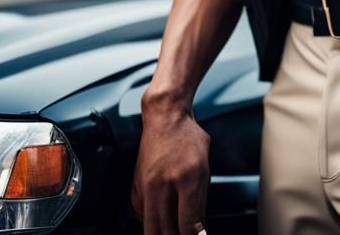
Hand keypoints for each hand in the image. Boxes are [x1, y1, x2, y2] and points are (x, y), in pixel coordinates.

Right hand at [131, 100, 210, 234]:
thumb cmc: (187, 136)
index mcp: (186, 178)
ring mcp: (146, 187)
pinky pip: (141, 216)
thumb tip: (198, 230)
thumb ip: (200, 201)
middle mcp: (163, 184)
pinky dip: (152, 222)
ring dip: (162, 233)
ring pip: (150, 228)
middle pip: (164, 232)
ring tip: (172, 231)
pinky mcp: (135, 187)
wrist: (164, 116)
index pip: (187, 225)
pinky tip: (161, 218)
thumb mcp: (204, 167)